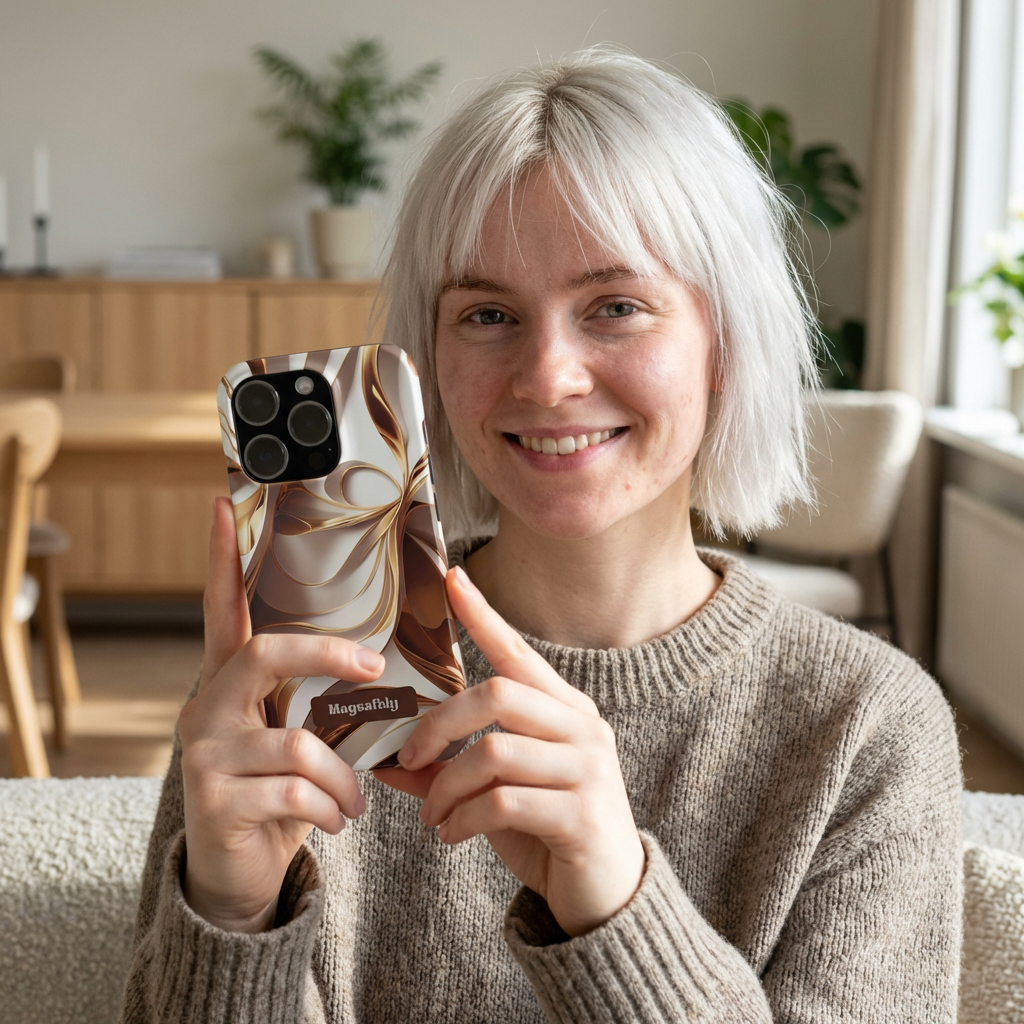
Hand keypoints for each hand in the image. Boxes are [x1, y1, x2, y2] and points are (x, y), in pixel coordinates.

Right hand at [179, 497, 381, 932]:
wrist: (238, 873)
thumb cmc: (277, 793)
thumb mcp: (297, 740)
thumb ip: (316, 701)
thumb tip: (381, 663)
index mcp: (228, 685)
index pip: (222, 613)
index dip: (221, 561)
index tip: (224, 506)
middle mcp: (205, 708)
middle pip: (266, 655)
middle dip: (328, 655)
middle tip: (374, 665)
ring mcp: (204, 754)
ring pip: (295, 743)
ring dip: (343, 776)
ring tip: (356, 800)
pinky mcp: (212, 800)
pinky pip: (294, 792)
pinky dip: (331, 807)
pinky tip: (337, 821)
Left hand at [375, 566, 645, 936]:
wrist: (605, 896)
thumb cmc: (548, 830)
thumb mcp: (497, 793)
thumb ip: (450, 770)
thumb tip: (386, 760)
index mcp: (565, 711)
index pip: (518, 653)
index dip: (483, 616)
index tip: (451, 580)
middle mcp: (582, 729)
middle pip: (497, 695)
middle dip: (439, 724)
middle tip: (408, 755)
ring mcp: (588, 770)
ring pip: (494, 753)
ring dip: (446, 786)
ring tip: (431, 813)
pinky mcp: (581, 814)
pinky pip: (502, 803)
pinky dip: (462, 820)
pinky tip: (450, 836)